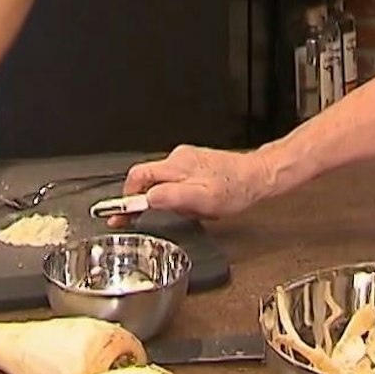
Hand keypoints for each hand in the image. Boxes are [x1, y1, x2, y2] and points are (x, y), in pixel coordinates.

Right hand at [108, 145, 271, 225]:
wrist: (257, 177)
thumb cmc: (236, 189)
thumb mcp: (204, 199)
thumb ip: (173, 198)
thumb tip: (148, 199)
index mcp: (177, 166)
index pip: (138, 178)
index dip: (125, 198)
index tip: (117, 214)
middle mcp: (178, 159)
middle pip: (148, 181)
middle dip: (154, 201)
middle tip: (168, 215)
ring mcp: (187, 160)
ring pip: (164, 184)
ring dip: (173, 201)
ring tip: (197, 209)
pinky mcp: (195, 165)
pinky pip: (178, 183)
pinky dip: (183, 196)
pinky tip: (201, 203)